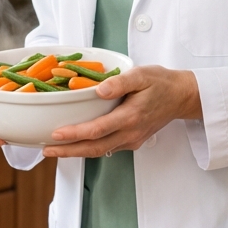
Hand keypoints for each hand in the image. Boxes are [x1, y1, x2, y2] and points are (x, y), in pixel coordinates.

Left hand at [43, 66, 201, 158]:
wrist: (181, 97)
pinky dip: (89, 148)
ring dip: (76, 152)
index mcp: (130, 117)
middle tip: (46, 150)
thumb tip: (99, 90)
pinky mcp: (131, 141)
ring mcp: (131, 140)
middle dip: (68, 151)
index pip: (97, 130)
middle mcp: (129, 133)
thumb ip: (120, 82)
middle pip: (94, 148)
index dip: (74, 134)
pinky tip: (76, 144)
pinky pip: (107, 148)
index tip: (55, 134)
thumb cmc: (161, 83)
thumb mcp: (142, 74)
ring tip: (55, 150)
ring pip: (99, 151)